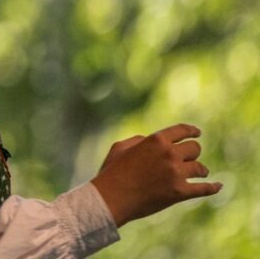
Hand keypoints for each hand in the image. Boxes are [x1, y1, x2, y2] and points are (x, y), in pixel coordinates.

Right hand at [90, 123, 222, 226]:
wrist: (111, 198)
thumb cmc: (112, 172)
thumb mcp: (120, 147)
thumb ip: (139, 140)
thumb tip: (149, 140)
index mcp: (156, 140)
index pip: (182, 131)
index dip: (192, 131)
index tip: (197, 133)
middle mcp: (170, 154)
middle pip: (194, 149)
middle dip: (192, 153)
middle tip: (188, 159)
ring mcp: (176, 174)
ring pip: (201, 168)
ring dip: (200, 170)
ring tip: (198, 173)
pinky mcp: (180, 193)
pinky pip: (205, 189)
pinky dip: (213, 187)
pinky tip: (218, 186)